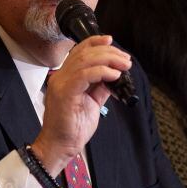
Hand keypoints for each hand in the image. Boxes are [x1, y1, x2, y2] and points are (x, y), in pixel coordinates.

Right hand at [31, 35, 131, 175]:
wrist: (60, 146)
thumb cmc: (73, 128)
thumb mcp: (92, 103)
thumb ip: (100, 88)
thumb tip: (114, 76)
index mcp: (65, 77)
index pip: (79, 51)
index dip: (95, 42)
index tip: (111, 42)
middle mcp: (61, 77)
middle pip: (84, 53)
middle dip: (108, 52)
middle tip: (125, 59)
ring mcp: (60, 84)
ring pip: (85, 60)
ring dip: (108, 60)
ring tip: (123, 66)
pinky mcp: (64, 93)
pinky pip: (84, 75)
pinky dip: (101, 72)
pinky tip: (113, 76)